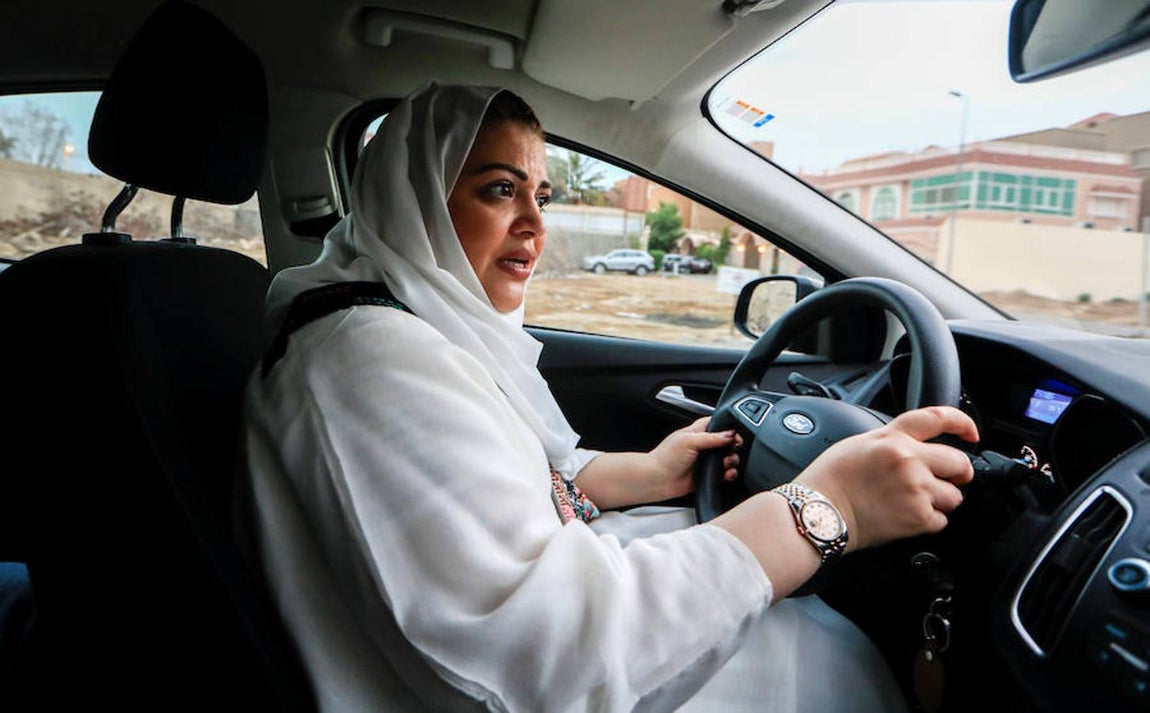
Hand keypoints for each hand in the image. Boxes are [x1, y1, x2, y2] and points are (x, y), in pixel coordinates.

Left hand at [648, 416, 742, 498]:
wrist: (658, 479)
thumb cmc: (666, 457)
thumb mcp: (689, 441)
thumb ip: (712, 437)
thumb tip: (730, 434)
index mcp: (698, 432)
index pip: (718, 424)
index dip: (728, 427)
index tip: (735, 434)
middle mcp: (703, 445)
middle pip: (727, 442)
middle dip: (734, 446)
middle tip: (733, 449)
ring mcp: (706, 461)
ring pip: (728, 458)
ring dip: (733, 460)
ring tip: (727, 463)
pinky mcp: (708, 475)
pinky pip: (724, 474)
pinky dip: (729, 474)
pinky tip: (727, 474)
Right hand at [794, 406, 978, 551]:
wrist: (820, 512)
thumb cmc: (830, 479)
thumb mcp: (859, 443)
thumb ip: (892, 440)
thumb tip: (915, 447)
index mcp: (894, 438)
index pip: (939, 419)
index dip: (963, 423)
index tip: (971, 434)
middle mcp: (909, 461)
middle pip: (959, 463)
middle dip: (957, 473)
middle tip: (947, 480)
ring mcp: (916, 490)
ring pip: (954, 496)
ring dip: (940, 500)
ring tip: (913, 502)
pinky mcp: (917, 518)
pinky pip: (941, 520)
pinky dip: (928, 521)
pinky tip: (906, 516)